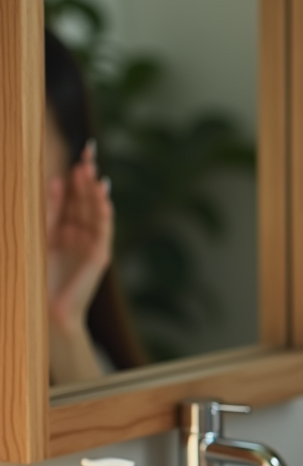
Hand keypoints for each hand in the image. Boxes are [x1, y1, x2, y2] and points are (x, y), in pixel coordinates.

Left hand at [46, 141, 112, 333]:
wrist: (43, 311)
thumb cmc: (35, 278)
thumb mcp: (37, 235)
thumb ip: (47, 211)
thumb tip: (55, 179)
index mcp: (62, 229)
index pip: (70, 196)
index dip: (73, 177)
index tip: (76, 154)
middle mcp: (78, 234)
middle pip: (84, 199)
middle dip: (86, 176)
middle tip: (87, 153)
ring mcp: (90, 244)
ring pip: (95, 211)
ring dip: (94, 191)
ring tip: (91, 171)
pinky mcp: (99, 256)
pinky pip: (103, 230)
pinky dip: (104, 214)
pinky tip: (103, 198)